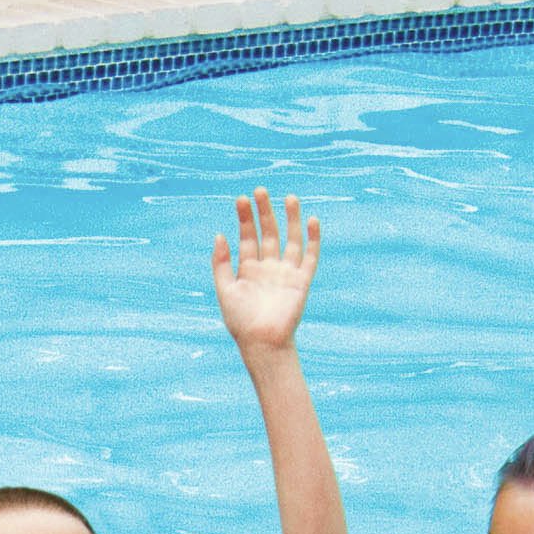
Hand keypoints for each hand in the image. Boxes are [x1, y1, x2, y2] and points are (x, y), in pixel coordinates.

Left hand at [210, 189, 319, 354]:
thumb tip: (220, 234)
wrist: (262, 343)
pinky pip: (310, 257)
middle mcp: (268, 267)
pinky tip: (312, 220)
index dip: (245, 218)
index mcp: (249, 268)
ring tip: (289, 198)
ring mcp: (286, 273)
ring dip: (290, 219)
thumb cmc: (240, 321)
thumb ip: (221, 263)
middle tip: (261, 190)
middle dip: (265, 212)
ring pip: (291, 239)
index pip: (248, 236)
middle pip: (269, 233)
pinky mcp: (302, 281)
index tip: (242, 199)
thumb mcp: (224, 290)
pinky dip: (313, 239)